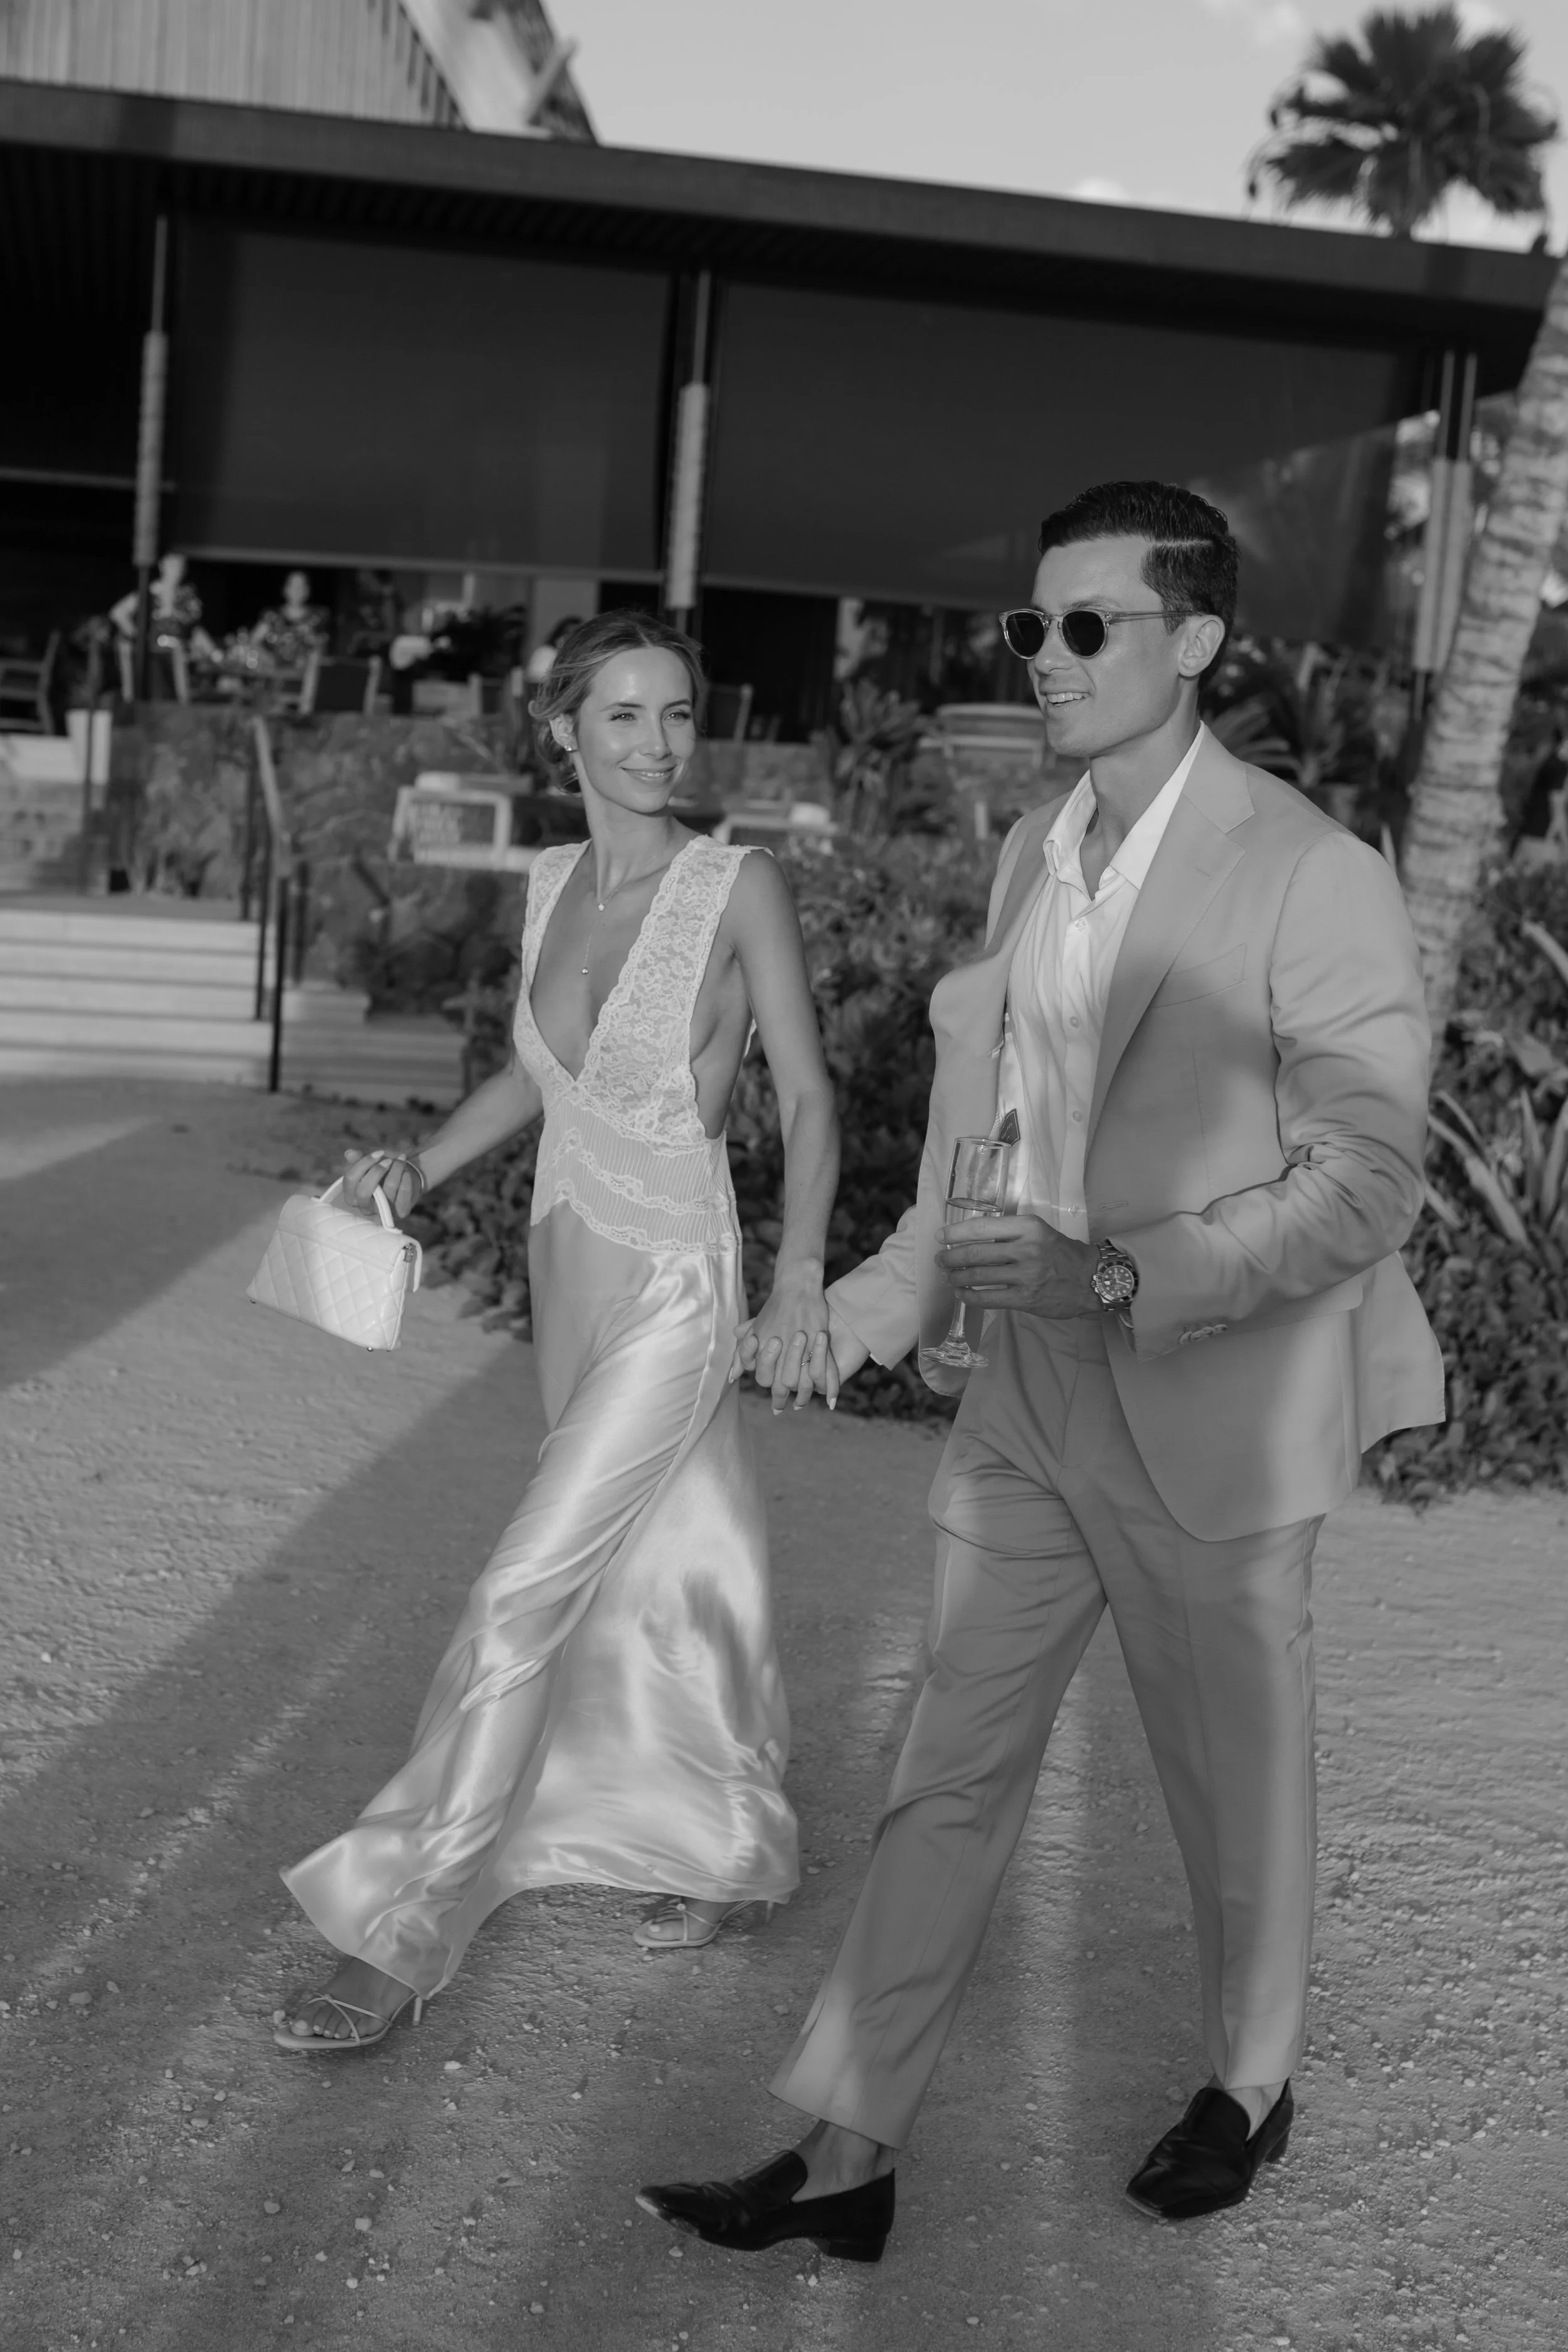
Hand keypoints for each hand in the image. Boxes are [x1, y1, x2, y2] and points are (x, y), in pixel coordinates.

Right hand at [341, 1147, 425, 1221]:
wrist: (404, 1185)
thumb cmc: (381, 1174)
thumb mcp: (368, 1165)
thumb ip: (357, 1159)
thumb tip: (350, 1153)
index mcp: (351, 1196)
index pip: (350, 1179)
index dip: (363, 1163)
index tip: (378, 1153)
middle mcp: (364, 1207)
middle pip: (363, 1190)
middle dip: (377, 1171)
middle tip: (389, 1159)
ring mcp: (382, 1212)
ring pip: (388, 1189)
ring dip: (396, 1169)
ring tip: (401, 1160)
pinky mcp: (400, 1212)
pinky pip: (403, 1193)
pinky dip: (406, 1178)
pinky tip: (406, 1171)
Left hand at [731, 1260, 834, 1412]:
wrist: (796, 1287)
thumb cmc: (774, 1310)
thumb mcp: (755, 1331)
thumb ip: (743, 1355)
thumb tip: (733, 1377)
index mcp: (764, 1347)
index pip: (765, 1378)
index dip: (772, 1394)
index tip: (777, 1407)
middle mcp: (782, 1349)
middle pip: (784, 1382)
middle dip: (786, 1397)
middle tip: (789, 1407)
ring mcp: (802, 1346)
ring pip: (805, 1380)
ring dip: (805, 1394)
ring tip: (805, 1403)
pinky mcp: (818, 1341)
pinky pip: (826, 1370)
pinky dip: (830, 1387)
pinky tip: (831, 1401)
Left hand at [936, 1214, 1098, 1318]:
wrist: (1090, 1279)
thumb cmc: (1060, 1253)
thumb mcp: (1038, 1231)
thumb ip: (1010, 1234)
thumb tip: (971, 1239)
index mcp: (1027, 1227)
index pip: (982, 1227)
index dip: (956, 1233)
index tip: (940, 1236)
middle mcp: (1026, 1249)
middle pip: (976, 1253)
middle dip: (951, 1257)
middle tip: (941, 1260)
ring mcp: (1026, 1275)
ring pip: (978, 1276)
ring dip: (956, 1277)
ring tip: (948, 1277)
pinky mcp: (1025, 1299)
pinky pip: (988, 1298)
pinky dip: (969, 1296)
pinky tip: (961, 1293)